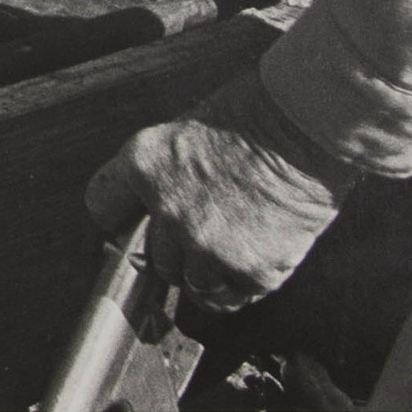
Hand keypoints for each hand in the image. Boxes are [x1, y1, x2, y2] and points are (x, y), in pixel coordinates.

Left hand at [82, 71, 355, 311]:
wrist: (309, 123)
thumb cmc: (256, 114)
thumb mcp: (189, 131)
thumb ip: (166, 174)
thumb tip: (156, 210)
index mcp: (144, 163)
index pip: (102, 206)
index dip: (122, 217)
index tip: (135, 221)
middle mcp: (166, 208)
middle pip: (152, 255)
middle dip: (176, 248)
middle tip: (211, 226)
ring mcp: (205, 243)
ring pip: (190, 281)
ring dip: (210, 269)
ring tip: (239, 238)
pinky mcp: (246, 268)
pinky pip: (230, 297)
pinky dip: (241, 286)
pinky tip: (257, 258)